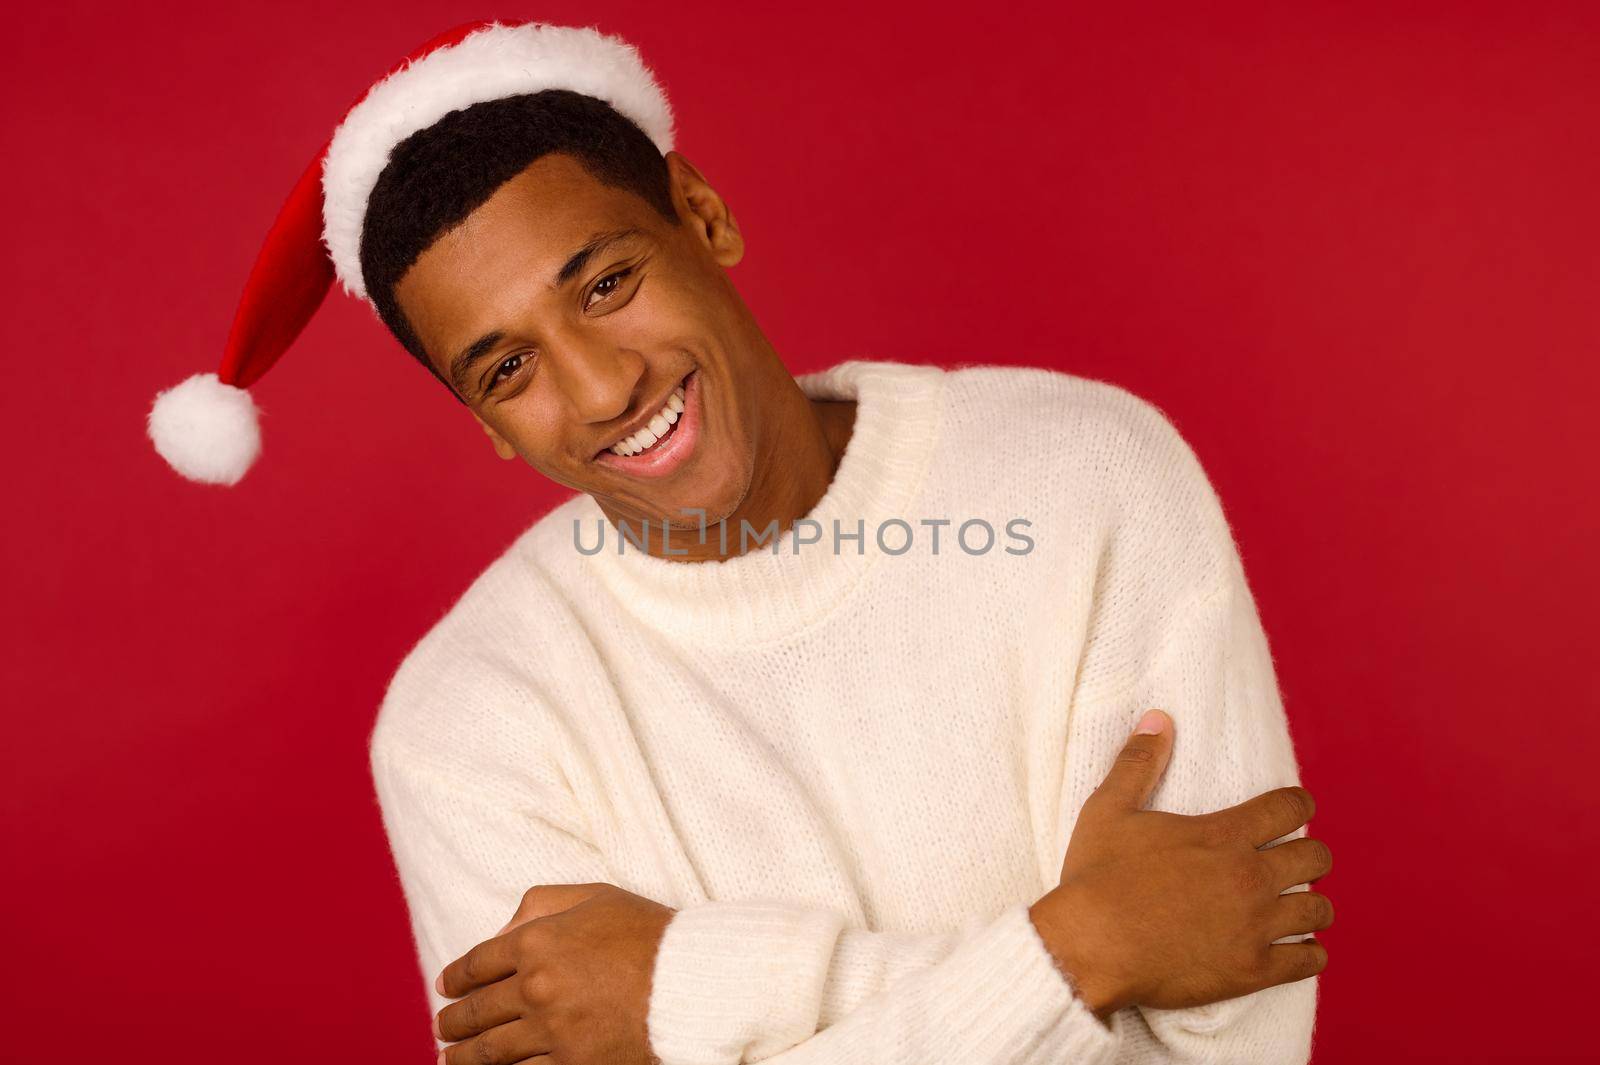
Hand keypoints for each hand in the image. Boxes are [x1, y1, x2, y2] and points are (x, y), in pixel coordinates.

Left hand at [433, 882, 676, 1064]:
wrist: (692, 980)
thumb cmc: (648, 932)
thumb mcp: (595, 896)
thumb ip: (540, 904)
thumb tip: (501, 932)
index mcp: (536, 941)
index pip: (477, 963)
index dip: (455, 977)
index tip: (444, 986)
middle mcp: (535, 987)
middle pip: (476, 1011)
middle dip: (452, 1021)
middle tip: (443, 1026)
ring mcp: (552, 1031)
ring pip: (490, 1052)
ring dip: (464, 1056)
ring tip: (450, 1059)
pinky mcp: (573, 1064)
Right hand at [1028, 709, 1332, 1020]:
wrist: (1088, 949)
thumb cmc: (1096, 878)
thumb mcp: (1108, 810)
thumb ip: (1138, 762)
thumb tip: (1159, 718)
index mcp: (1222, 835)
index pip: (1289, 808)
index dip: (1298, 804)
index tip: (1295, 809)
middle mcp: (1249, 877)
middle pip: (1315, 858)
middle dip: (1309, 855)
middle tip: (1294, 860)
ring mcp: (1254, 926)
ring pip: (1318, 910)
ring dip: (1312, 903)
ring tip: (1298, 904)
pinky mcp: (1251, 971)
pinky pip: (1308, 961)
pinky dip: (1310, 952)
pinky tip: (1301, 948)